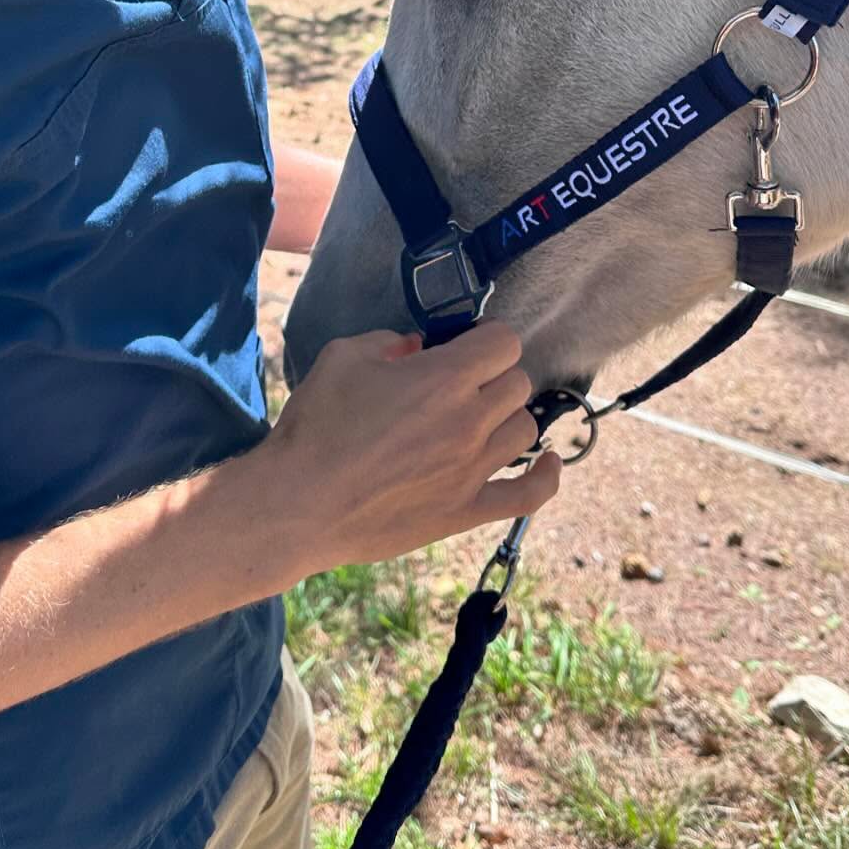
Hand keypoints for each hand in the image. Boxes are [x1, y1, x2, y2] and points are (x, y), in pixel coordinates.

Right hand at [260, 324, 561, 573]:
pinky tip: (550, 462)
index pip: (503, 341)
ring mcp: (473, 470)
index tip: (465, 344)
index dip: (486, 337)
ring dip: (506, 417)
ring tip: (478, 419)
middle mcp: (470, 421)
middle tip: (460, 384)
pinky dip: (546, 477)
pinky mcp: (466, 510)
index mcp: (444, 377)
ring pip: (525, 430)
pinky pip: (528, 495)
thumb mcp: (344, 356)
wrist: (298, 503)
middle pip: (517, 384)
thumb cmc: (316, 425)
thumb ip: (389, 342)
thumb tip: (416, 348)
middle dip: (493, 375)